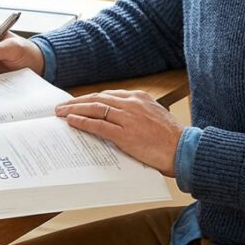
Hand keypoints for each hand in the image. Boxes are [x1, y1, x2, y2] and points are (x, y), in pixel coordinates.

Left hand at [55, 90, 182, 176]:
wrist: (184, 150)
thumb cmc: (171, 138)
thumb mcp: (155, 116)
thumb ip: (137, 113)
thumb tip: (118, 118)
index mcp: (139, 97)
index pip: (107, 95)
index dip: (89, 99)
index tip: (77, 102)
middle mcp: (132, 104)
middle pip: (97, 99)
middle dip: (77, 102)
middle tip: (61, 106)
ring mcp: (128, 118)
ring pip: (94, 109)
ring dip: (74, 110)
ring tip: (60, 113)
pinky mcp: (125, 134)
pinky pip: (98, 125)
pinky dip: (83, 122)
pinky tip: (72, 121)